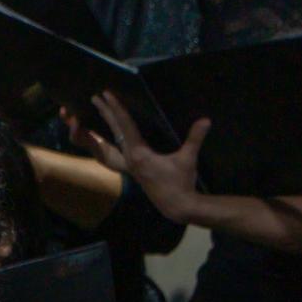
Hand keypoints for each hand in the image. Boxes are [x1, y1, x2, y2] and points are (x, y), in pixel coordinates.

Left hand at [85, 90, 207, 221]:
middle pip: (115, 130)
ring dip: (108, 124)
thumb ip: (195, 138)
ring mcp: (130, 164)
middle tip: (95, 97)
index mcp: (138, 154)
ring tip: (100, 110)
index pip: (125, 126)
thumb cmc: (181, 183)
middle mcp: (130, 158)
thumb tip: (206, 119)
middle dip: (106, 113)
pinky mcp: (134, 168)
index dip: (117, 108)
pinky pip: (119, 148)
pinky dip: (114, 136)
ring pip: (115, 139)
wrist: (176, 206)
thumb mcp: (188, 159)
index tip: (107, 95)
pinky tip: (114, 131)